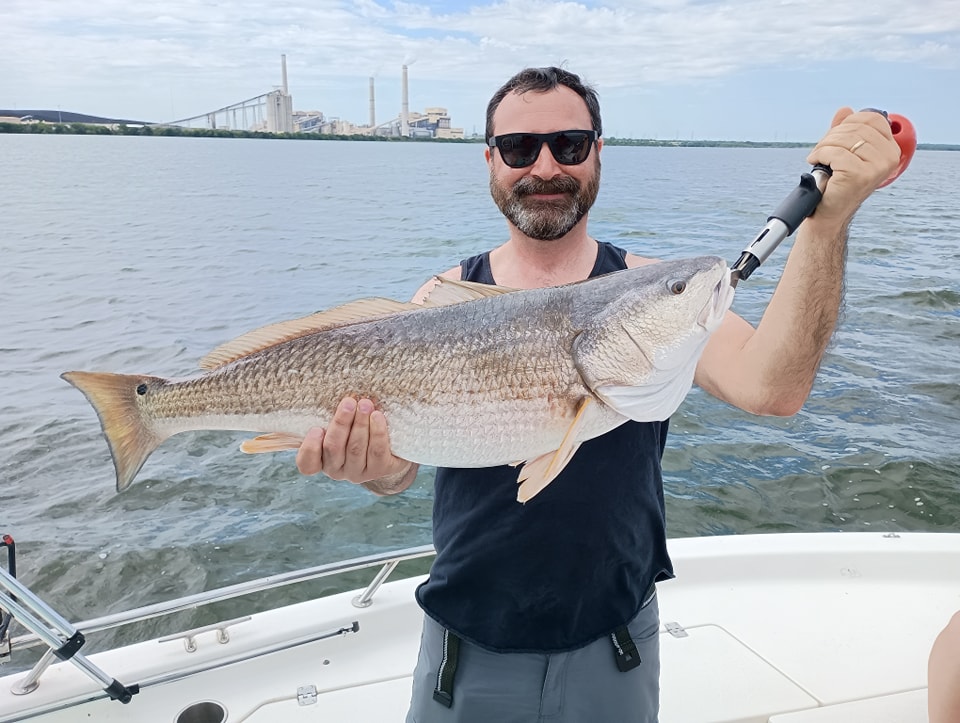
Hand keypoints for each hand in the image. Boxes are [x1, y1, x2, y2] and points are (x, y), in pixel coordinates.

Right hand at [296, 396, 411, 485]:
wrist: (390, 444)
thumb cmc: (357, 427)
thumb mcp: (342, 423)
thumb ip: (333, 416)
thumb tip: (335, 395)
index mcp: (322, 460)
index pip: (307, 464)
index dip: (310, 448)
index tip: (316, 429)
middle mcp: (338, 470)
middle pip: (333, 448)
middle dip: (341, 423)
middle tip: (349, 402)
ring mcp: (359, 473)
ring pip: (356, 448)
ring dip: (360, 424)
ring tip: (365, 404)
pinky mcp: (381, 470)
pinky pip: (377, 451)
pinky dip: (377, 432)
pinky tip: (378, 416)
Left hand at [805, 108, 900, 230]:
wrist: (828, 212)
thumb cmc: (837, 183)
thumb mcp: (844, 152)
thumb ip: (847, 130)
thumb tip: (845, 110)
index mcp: (890, 149)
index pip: (872, 119)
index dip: (848, 122)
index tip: (835, 136)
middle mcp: (889, 157)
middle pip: (855, 127)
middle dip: (831, 136)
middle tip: (821, 150)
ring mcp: (876, 167)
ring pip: (844, 139)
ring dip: (823, 146)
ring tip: (818, 157)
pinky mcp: (859, 174)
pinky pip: (834, 153)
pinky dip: (820, 155)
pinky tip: (817, 163)